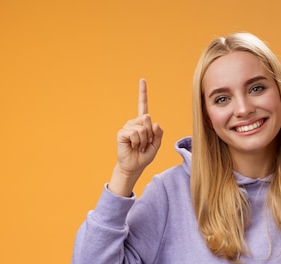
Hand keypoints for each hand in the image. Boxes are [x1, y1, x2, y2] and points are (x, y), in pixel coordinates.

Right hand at [109, 79, 162, 196]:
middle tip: (145, 143)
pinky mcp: (122, 132)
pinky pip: (135, 133)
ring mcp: (127, 127)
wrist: (134, 166)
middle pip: (148, 119)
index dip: (142, 93)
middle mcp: (134, 122)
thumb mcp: (156, 145)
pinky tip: (133, 146)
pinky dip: (138, 142)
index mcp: (142, 123)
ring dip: (144, 140)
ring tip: (139, 146)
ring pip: (143, 127)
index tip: (142, 80)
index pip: (142, 105)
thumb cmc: (144, 156)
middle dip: (150, 134)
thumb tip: (154, 123)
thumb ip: (159, 133)